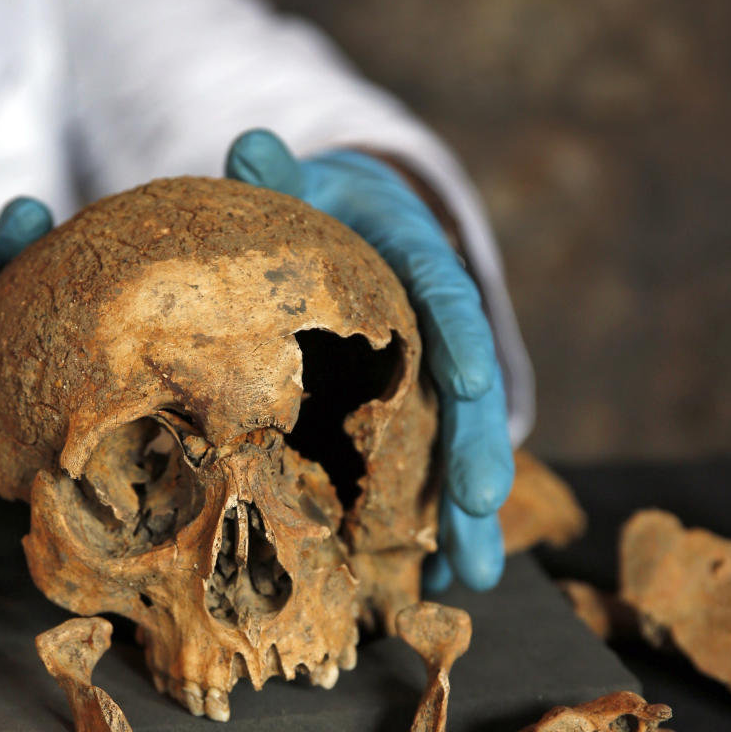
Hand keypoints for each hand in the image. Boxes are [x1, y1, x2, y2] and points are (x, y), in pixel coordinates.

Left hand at [225, 130, 512, 590]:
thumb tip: (251, 145)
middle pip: (466, 388)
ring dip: (468, 512)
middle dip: (475, 448)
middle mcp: (436, 324)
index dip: (464, 341)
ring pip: (456, 446)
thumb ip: (280, 177)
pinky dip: (430, 526)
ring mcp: (427, 378)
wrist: (341, 228)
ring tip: (473, 577)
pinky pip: (423, 472)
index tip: (472, 387)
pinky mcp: (408, 417)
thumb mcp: (301, 185)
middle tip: (478, 504)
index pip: (446, 295)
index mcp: (417, 259)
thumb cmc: (314, 206)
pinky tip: (435, 586)